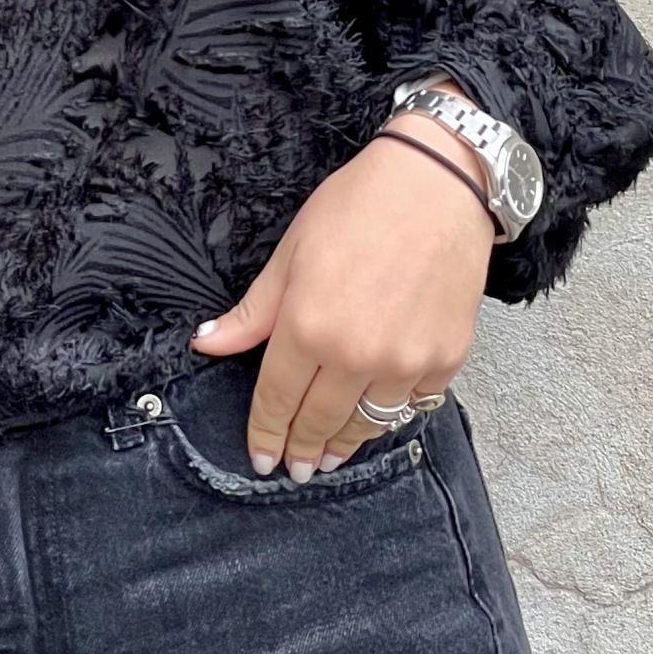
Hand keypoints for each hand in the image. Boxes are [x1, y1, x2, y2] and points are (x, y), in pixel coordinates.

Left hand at [188, 105, 496, 481]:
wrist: (438, 185)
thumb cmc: (358, 207)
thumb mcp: (291, 254)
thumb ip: (252, 312)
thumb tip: (207, 345)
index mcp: (308, 326)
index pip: (277, 400)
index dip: (266, 434)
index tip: (261, 458)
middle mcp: (357, 354)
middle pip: (320, 421)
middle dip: (303, 450)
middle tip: (295, 469)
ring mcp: (406, 361)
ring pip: (368, 424)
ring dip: (345, 442)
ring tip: (330, 454)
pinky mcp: (446, 359)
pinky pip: (412, 406)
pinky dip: (391, 416)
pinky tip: (376, 419)